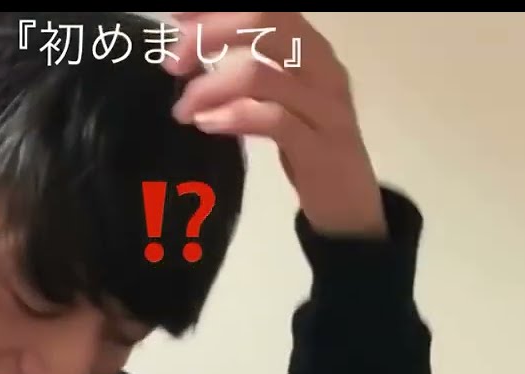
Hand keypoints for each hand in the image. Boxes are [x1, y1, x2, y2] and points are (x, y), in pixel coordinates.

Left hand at [165, 12, 387, 238]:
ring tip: (184, 109)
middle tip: (173, 62)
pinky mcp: (321, 147)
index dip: (217, 8)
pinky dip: (234, 118)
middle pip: (266, 22)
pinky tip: (208, 124)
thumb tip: (189, 39)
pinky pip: (273, 120)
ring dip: (210, 87)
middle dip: (210, 34)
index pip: (267, 7)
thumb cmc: (308, 142)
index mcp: (310, 46)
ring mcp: (325, 106)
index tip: (175, 15)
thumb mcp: (281, 94)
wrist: (350, 203)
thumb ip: (248, 65)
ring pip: (261, 73)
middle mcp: (322, 66)